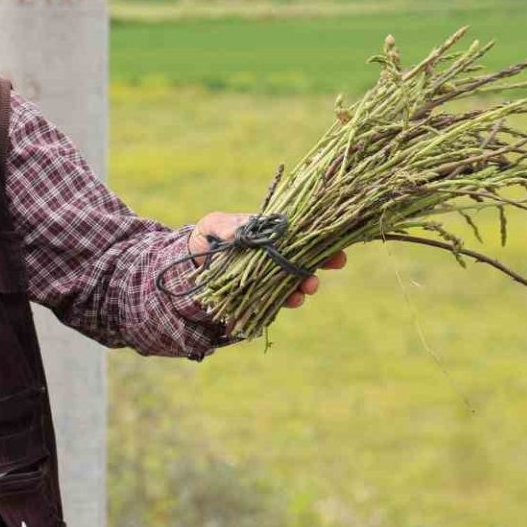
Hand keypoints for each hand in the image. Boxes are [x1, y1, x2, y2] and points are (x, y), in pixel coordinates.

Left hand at [189, 212, 346, 309]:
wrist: (188, 268)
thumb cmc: (206, 238)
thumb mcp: (213, 225)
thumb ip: (227, 225)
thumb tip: (242, 229)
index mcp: (271, 235)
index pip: (302, 234)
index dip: (322, 237)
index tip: (337, 239)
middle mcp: (276, 256)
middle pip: (307, 257)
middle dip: (324, 261)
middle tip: (335, 263)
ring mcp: (270, 277)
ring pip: (296, 280)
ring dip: (306, 283)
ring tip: (309, 287)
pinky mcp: (261, 296)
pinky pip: (278, 299)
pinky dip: (287, 300)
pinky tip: (293, 300)